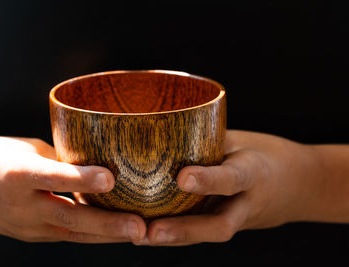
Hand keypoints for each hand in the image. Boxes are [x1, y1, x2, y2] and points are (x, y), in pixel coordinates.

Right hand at [0, 133, 145, 242]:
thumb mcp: (26, 149)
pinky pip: (63, 235)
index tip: (111, 179)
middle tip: (139, 229)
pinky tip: (112, 232)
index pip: (55, 177)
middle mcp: (21, 204)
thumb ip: (59, 162)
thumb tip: (93, 170)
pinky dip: (89, 233)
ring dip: (105, 236)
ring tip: (136, 235)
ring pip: (71, 233)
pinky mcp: (27, 234)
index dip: (83, 179)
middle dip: (108, 225)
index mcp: (18, 174)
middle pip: (69, 217)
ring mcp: (24, 225)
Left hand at [141, 130, 323, 245]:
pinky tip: (148, 231)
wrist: (301, 185)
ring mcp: (240, 219)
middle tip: (151, 232)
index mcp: (254, 173)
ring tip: (140, 237)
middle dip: (185, 230)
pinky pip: (203, 233)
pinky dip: (177, 234)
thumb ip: (211, 142)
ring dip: (175, 239)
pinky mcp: (229, 224)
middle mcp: (248, 203)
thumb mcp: (243, 141)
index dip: (209, 180)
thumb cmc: (265, 155)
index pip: (232, 178)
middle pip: (220, 225)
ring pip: (207, 235)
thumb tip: (166, 133)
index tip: (182, 178)